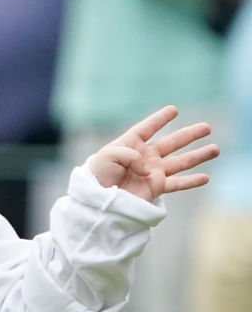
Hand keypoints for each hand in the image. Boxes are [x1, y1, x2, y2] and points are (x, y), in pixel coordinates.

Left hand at [87, 106, 218, 201]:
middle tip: (207, 127)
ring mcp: (152, 173)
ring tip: (216, 149)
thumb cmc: (97, 176)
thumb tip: (149, 169)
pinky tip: (206, 177)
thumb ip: (131, 155)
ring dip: (199, 155)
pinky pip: (177, 184)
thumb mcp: (109, 156)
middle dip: (189, 135)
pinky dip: (191, 182)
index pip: (147, 128)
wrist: (96, 201)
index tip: (173, 110)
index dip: (159, 119)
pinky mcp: (156, 188)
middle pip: (172, 143)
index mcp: (130, 145)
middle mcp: (145, 157)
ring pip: (180, 162)